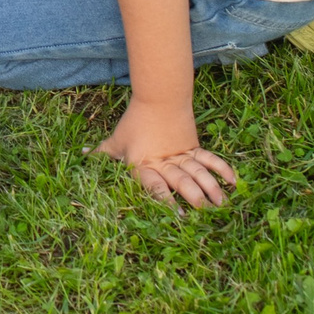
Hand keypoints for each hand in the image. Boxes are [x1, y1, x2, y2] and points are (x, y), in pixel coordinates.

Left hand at [94, 99, 236, 208]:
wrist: (158, 98)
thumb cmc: (134, 122)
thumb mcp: (116, 140)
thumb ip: (101, 153)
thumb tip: (81, 155)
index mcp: (145, 164)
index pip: (153, 185)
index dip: (165, 200)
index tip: (176, 214)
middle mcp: (165, 162)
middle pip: (181, 181)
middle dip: (193, 197)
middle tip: (205, 212)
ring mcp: (181, 155)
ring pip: (198, 172)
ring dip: (211, 187)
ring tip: (221, 204)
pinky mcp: (194, 147)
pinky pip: (209, 160)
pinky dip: (222, 169)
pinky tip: (233, 182)